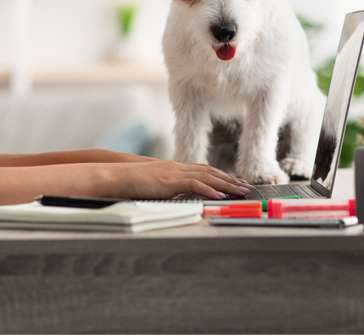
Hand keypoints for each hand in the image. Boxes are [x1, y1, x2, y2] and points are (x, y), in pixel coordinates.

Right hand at [107, 160, 252, 199]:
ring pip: (206, 177)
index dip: (222, 176)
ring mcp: (174, 173)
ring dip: (226, 184)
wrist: (115, 174)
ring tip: (241, 191)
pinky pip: (193, 184)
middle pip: (210, 172)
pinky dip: (209, 189)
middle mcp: (177, 167)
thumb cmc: (130, 181)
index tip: (236, 182)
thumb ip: (168, 188)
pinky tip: (220, 195)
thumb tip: (181, 197)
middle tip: (248, 187)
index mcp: (174, 168)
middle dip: (231, 180)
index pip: (204, 170)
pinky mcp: (169, 181)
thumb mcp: (154, 184)